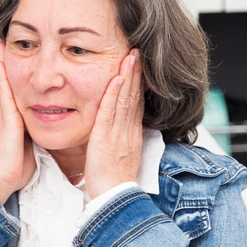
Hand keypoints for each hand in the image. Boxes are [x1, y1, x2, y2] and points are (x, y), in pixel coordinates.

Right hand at [0, 40, 35, 203]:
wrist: (3, 179)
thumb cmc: (18, 168)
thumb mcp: (32, 147)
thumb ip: (38, 135)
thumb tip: (51, 130)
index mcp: (16, 121)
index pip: (18, 92)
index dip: (17, 75)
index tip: (20, 57)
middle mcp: (9, 115)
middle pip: (9, 82)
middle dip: (8, 63)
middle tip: (6, 41)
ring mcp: (5, 115)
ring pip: (5, 83)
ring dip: (3, 63)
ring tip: (3, 44)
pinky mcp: (6, 119)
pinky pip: (5, 93)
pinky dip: (3, 77)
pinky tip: (3, 63)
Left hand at [84, 49, 144, 198]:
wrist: (115, 196)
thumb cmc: (114, 179)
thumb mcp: (122, 154)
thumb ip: (122, 138)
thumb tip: (121, 128)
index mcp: (132, 133)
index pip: (137, 102)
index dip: (139, 82)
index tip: (139, 65)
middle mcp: (129, 130)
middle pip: (135, 95)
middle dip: (137, 72)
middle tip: (138, 50)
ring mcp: (119, 133)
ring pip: (126, 99)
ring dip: (128, 75)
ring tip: (131, 55)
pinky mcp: (106, 138)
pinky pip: (111, 112)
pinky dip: (114, 94)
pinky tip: (116, 78)